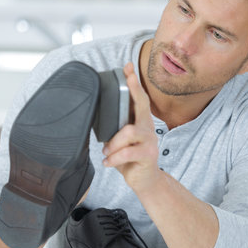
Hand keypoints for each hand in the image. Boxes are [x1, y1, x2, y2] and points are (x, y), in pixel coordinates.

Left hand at [102, 62, 161, 193]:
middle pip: (143, 104)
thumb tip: (97, 117)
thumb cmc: (131, 159)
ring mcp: (149, 141)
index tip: (128, 67)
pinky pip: (127, 153)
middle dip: (135, 89)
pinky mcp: (148, 156)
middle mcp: (148, 128)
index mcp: (141, 122)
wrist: (146, 181)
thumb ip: (116, 129)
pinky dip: (114, 158)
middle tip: (128, 77)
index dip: (134, 82)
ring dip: (113, 142)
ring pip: (128, 132)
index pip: (139, 98)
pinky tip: (108, 162)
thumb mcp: (122, 141)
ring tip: (107, 152)